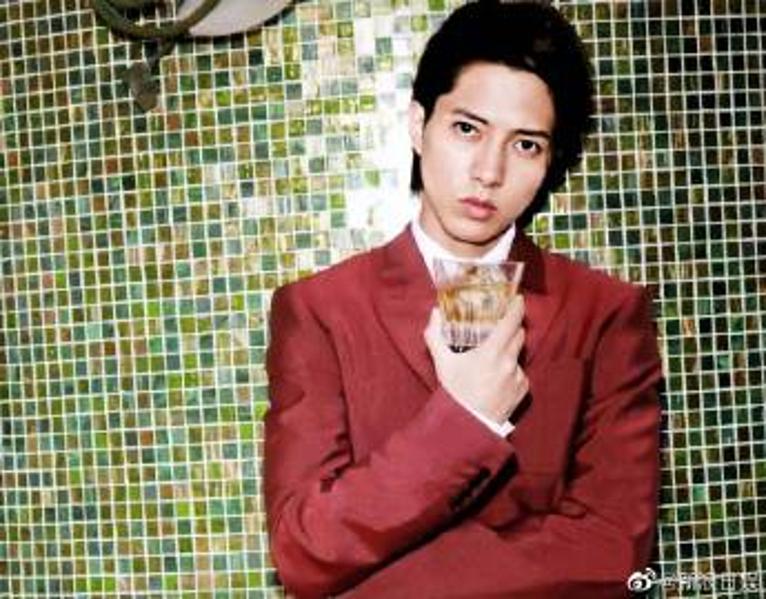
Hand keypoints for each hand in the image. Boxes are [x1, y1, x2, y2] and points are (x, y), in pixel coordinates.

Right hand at [424, 295, 528, 424]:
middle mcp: (509, 362)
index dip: (517, 307)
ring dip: (510, 351)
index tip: (518, 298)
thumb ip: (435, 335)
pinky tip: (497, 378)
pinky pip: (520, 372)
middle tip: (501, 326)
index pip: (511, 321)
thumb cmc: (455, 392)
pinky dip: (512, 370)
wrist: (469, 425)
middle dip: (512, 327)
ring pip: (518, 354)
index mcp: (492, 352)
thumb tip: (434, 313)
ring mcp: (518, 376)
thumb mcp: (442, 363)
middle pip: (519, 334)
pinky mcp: (523, 390)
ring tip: (494, 358)